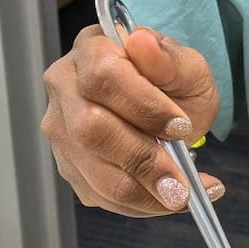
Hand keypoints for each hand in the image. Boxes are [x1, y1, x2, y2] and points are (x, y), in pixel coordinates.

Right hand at [41, 23, 223, 216]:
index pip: (103, 76)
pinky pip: (98, 194)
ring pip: (91, 168)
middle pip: (89, 129)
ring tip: (182, 197)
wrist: (167, 106)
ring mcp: (61, 130)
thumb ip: (169, 59)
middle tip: (181, 184)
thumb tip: (142, 43)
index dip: (143, 106)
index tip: (181, 127)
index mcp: (91, 50)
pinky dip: (137, 204)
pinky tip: (167, 200)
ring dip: (141, 191)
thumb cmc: (173, 82)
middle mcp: (65, 88)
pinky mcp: (69, 165)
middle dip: (141, 160)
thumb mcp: (187, 67)